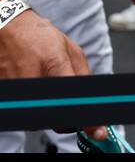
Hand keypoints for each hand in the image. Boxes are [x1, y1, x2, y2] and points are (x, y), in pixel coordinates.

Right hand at [0, 6, 108, 142]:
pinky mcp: (7, 96)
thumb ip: (83, 75)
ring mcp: (17, 89)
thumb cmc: (40, 38)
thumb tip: (93, 99)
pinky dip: (34, 106)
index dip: (88, 120)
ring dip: (50, 111)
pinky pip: (25, 113)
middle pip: (57, 117)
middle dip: (70, 118)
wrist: (8, 30)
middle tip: (72, 108)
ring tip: (47, 87)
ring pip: (40, 118)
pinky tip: (34, 86)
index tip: (98, 131)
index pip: (74, 100)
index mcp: (54, 64)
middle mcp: (33, 79)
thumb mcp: (70, 50)